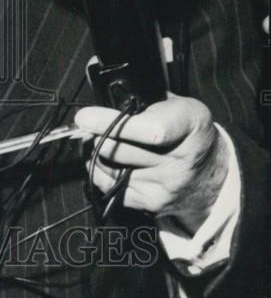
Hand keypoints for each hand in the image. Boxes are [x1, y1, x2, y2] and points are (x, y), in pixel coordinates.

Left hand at [75, 93, 229, 233]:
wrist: (211, 174)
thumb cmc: (187, 132)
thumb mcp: (179, 105)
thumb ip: (145, 98)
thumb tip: (103, 93)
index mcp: (190, 124)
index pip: (149, 129)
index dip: (111, 122)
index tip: (85, 117)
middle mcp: (180, 159)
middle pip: (119, 150)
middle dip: (95, 135)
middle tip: (87, 124)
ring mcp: (165, 185)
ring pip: (109, 168)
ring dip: (97, 152)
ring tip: (100, 139)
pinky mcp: (152, 204)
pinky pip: (110, 186)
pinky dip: (101, 171)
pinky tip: (107, 159)